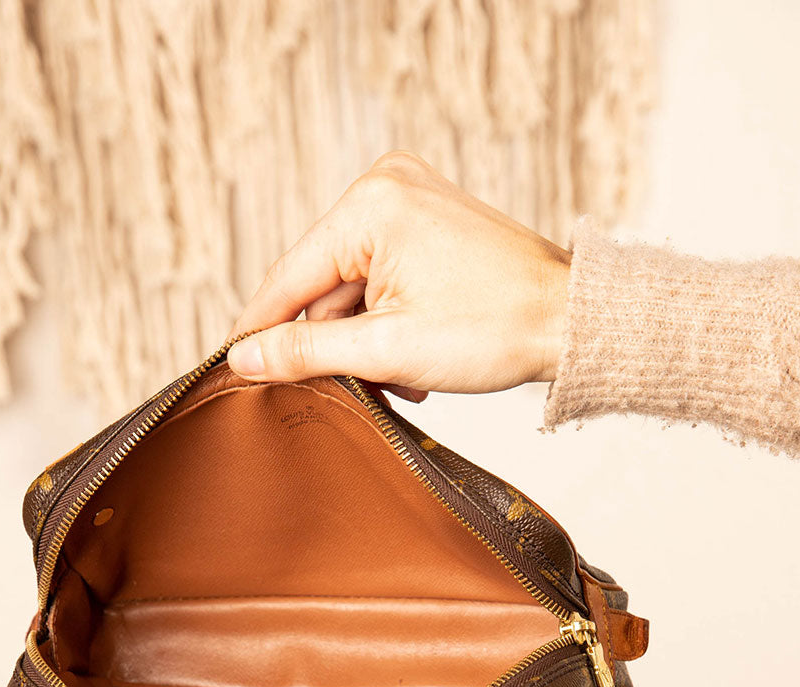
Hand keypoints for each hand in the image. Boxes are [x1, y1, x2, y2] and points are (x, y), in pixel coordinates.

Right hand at [227, 150, 570, 398]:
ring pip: (353, 292)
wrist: (572, 322)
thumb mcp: (387, 349)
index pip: (288, 279)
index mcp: (370, 204)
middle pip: (322, 288)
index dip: (258, 331)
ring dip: (369, 343)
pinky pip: (382, 281)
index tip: (226, 370)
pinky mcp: (430, 222)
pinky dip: (390, 324)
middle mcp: (385, 186)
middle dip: (339, 345)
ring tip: (407, 377)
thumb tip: (243, 358)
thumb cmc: (496, 328)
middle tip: (367, 388)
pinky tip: (417, 356)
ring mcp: (410, 200)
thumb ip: (306, 351)